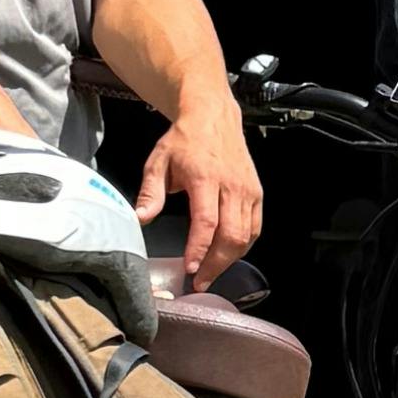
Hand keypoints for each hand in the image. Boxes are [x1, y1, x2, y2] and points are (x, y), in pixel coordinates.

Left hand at [134, 91, 265, 291]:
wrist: (213, 116)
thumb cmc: (185, 140)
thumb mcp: (158, 162)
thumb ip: (150, 193)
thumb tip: (140, 219)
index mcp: (205, 178)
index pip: (207, 222)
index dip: (199, 250)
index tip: (189, 268)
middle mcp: (231, 185)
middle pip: (231, 235)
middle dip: (215, 264)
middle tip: (199, 281)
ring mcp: (248, 190)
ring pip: (246, 235)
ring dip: (229, 260)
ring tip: (211, 273)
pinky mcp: (256, 193)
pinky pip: (255, 227)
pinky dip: (243, 246)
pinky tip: (228, 255)